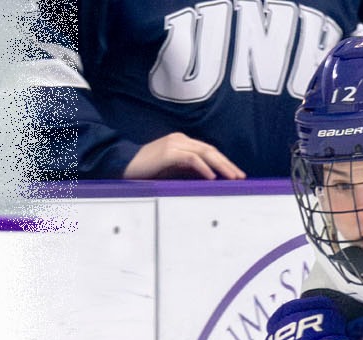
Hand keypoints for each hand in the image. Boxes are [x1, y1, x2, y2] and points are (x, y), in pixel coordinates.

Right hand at [124, 132, 244, 179]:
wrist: (123, 166)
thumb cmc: (146, 170)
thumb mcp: (171, 170)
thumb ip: (188, 170)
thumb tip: (208, 177)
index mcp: (181, 142)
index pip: (208, 150)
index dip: (223, 162)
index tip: (235, 174)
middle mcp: (180, 139)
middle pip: (210, 150)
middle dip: (227, 164)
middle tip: (239, 176)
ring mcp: (174, 144)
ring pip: (204, 153)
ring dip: (220, 166)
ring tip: (231, 177)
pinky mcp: (168, 152)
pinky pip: (191, 159)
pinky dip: (203, 168)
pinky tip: (212, 177)